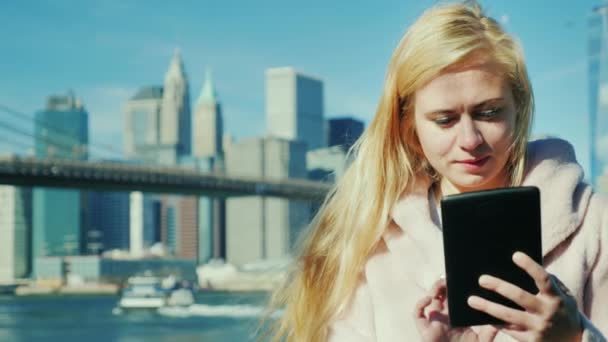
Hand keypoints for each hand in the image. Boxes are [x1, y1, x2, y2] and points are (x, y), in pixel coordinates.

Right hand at [414, 278, 498, 341]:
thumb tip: (500, 321)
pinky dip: (420, 304)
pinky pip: (417, 313)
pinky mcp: (424, 328)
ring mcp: (433, 320)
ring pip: (429, 299)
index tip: (460, 278)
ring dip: (433, 289)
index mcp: (456, 316)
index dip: (455, 287)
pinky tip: (429, 300)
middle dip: (443, 284)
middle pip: (440, 294)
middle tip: (450, 278)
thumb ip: (489, 333)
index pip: (454, 297)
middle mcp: (444, 316)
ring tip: (441, 285)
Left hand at [467, 251, 582, 341]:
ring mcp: (539, 328)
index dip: (530, 266)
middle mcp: (547, 312)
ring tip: (471, 300)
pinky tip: (481, 316)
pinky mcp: (532, 341)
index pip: (543, 279)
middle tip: (481, 279)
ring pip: (509, 316)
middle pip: (520, 297)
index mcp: (556, 297)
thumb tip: (525, 265)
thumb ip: (549, 281)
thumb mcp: (563, 295)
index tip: (515, 255)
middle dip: (499, 287)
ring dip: (488, 307)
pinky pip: (509, 330)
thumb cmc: (561, 309)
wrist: (574, 341)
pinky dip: (495, 323)